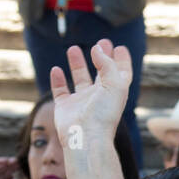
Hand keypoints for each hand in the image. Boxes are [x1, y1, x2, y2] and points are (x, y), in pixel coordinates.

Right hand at [49, 40, 131, 154]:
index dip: (122, 61)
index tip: (120, 47)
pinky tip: (56, 69)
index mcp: (115, 92)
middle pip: (102, 74)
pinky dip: (58, 80)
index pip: (122, 73)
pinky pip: (60, 91)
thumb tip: (97, 48)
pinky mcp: (65, 108)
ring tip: (74, 48)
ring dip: (78, 65)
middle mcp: (100, 97)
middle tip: (101, 41)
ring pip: (80, 79)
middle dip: (102, 57)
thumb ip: (106, 63)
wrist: (85, 136)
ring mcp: (82, 102)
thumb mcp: (113, 84)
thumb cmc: (103, 113)